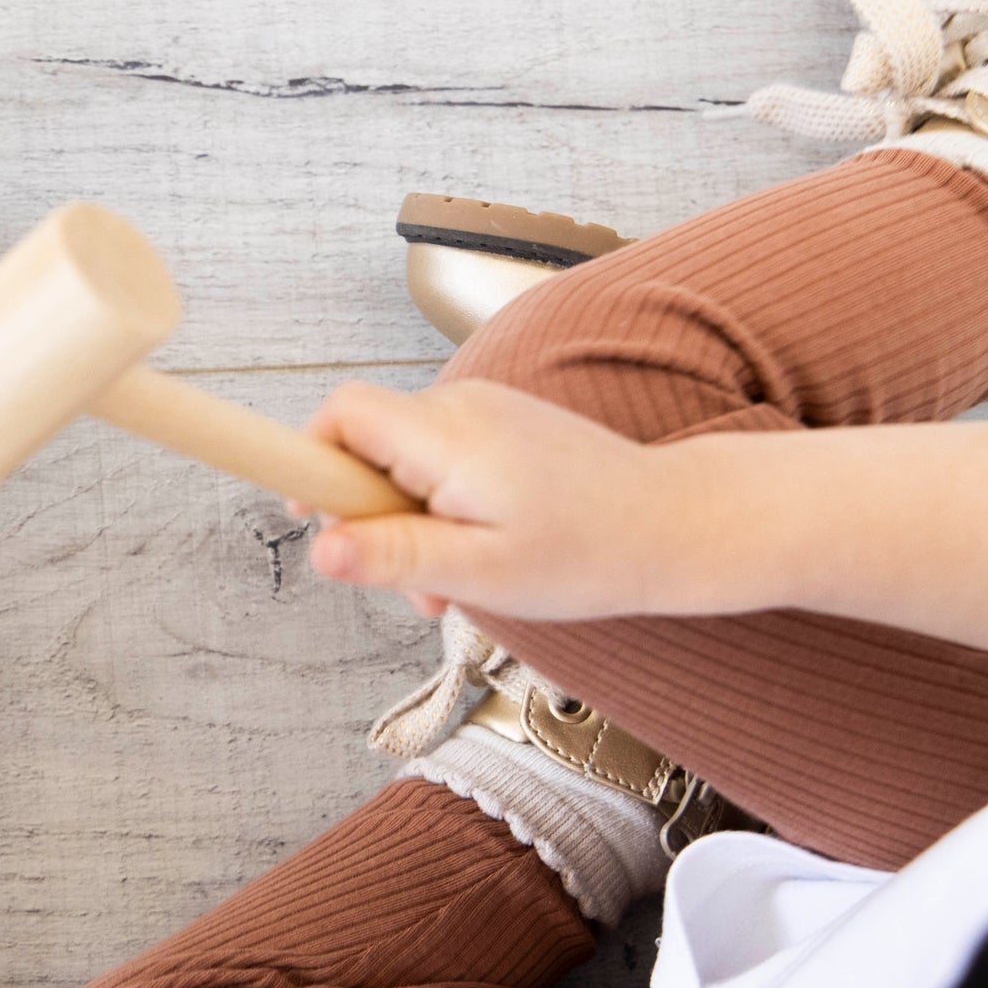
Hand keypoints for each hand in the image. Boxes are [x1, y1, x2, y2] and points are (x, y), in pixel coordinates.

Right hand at [291, 379, 696, 620]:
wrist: (678, 526)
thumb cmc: (590, 553)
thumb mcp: (481, 572)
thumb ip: (395, 556)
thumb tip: (319, 549)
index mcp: (448, 436)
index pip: (341, 413)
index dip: (308, 457)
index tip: (309, 513)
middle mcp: (462, 407)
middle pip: (366, 445)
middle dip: (370, 515)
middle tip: (413, 581)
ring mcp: (486, 410)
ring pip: (404, 459)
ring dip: (409, 520)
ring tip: (456, 579)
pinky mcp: (504, 425)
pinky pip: (441, 458)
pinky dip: (442, 506)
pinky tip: (480, 550)